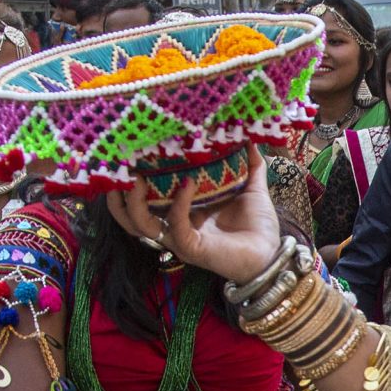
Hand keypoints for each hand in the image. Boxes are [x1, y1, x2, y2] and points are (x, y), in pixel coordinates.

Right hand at [105, 154, 282, 282]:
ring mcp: (180, 238)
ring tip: (136, 177)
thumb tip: (249, 136)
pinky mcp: (192, 248)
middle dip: (117, 194)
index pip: (144, 197)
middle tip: (119, 166)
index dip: (131, 179)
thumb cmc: (258, 226)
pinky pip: (175, 225)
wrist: (272, 254)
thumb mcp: (251, 188)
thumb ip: (249, 164)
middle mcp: (174, 225)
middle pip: (130, 215)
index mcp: (181, 210)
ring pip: (140, 225)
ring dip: (133, 201)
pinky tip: (188, 183)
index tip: (129, 152)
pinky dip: (178, 202)